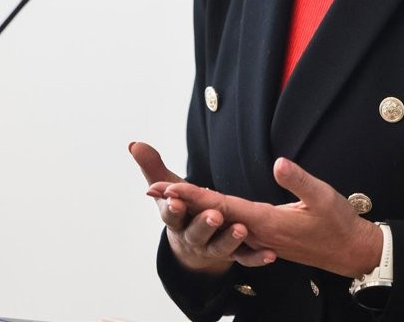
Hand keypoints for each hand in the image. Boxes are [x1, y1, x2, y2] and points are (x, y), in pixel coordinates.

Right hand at [128, 141, 276, 274]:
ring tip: (241, 229)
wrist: (193, 246)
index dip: (172, 208)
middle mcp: (192, 237)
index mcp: (176, 219)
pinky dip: (256, 258)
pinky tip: (270, 254)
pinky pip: (245, 259)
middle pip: (196, 232)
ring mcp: (213, 248)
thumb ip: (153, 167)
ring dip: (230, 239)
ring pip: (220, 247)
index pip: (172, 215)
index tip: (175, 199)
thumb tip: (133, 143)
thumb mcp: (166, 189)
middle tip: (214, 215)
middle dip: (204, 224)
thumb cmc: (181, 209)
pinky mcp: (233, 255)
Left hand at [162, 156, 382, 277]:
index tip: (169, 188)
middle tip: (152, 190)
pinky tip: (204, 215)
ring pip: (221, 221)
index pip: (222, 206)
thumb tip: (278, 162)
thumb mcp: (323, 197)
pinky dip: (214, 219)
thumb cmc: (339, 224)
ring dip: (194, 209)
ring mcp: (260, 237)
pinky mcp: (266, 238)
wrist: (351, 252)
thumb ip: (299, 180)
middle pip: (213, 213)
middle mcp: (258, 231)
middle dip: (183, 202)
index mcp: (267, 221)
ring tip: (169, 198)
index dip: (194, 197)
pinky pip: (233, 227)